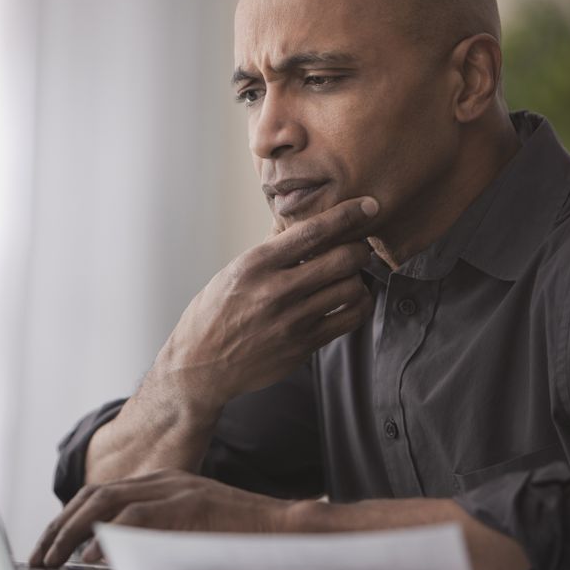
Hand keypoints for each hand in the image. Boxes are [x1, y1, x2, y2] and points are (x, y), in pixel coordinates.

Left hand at [29, 469, 293, 568]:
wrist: (283, 528)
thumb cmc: (241, 537)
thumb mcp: (189, 530)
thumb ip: (153, 533)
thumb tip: (110, 554)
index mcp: (161, 484)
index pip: (100, 495)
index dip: (69, 520)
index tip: (49, 545)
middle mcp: (162, 481)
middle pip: (94, 495)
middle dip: (60, 527)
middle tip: (39, 556)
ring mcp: (174, 490)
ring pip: (106, 501)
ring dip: (73, 531)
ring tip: (52, 558)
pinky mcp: (186, 505)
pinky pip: (136, 517)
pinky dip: (108, 535)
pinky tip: (89, 556)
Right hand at [149, 196, 378, 413]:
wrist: (202, 364)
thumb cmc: (216, 312)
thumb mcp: (234, 271)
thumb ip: (271, 248)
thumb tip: (300, 220)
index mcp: (256, 264)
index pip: (311, 231)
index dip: (347, 215)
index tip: (368, 205)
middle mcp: (275, 291)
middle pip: (342, 259)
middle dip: (358, 249)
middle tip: (358, 248)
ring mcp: (292, 321)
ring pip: (351, 289)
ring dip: (359, 278)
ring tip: (350, 276)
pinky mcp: (303, 345)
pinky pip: (349, 319)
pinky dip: (359, 305)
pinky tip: (352, 300)